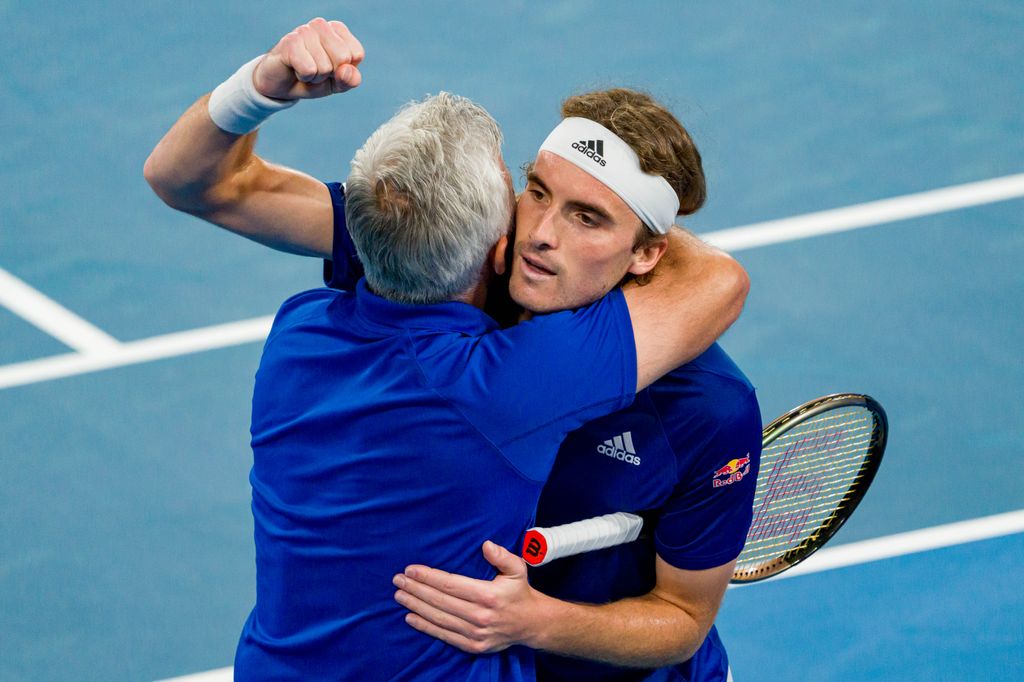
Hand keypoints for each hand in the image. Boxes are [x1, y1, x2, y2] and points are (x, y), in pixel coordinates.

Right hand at [253, 18, 364, 99]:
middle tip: (316, 71)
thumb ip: (351, 79)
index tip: (331, 69)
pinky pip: (309, 70)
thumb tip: (346, 69)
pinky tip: (295, 70)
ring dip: (315, 77)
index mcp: (338, 29)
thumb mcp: (338, 83)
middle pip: (343, 59)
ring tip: (304, 70)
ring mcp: (305, 31)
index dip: (344, 70)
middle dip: (330, 74)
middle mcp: (322, 25)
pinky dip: (304, 77)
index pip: (356, 54)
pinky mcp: (290, 42)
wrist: (281, 86)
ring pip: (325, 67)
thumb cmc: (313, 79)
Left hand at [393, 541, 544, 653]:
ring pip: (439, 618)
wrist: (531, 624)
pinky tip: (410, 617)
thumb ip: (502, 556)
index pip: (450, 585)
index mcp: (488, 595)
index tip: (411, 569)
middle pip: (440, 601)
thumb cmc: (519, 592)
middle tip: (398, 580)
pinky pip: (444, 635)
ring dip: (416, 606)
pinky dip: (425, 627)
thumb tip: (486, 545)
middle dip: (416, 589)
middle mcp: (480, 616)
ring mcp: (475, 633)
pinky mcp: (472, 646)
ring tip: (399, 596)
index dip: (428, 577)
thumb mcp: (518, 568)